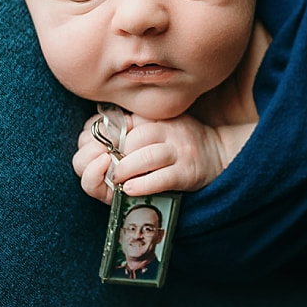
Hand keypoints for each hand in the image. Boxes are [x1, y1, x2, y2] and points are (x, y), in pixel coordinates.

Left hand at [72, 112, 227, 202]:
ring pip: (144, 157)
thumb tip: (89, 135)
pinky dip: (140, 185)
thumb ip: (125, 127)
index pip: (117, 121)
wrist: (217, 153)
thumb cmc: (175, 145)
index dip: (98, 138)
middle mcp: (166, 130)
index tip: (95, 151)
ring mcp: (178, 150)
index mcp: (152, 117)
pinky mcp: (187, 172)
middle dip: (109, 158)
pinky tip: (129, 189)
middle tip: (104, 169)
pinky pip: (160, 178)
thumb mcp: (152, 126)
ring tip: (116, 180)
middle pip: (129, 140)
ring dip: (123, 171)